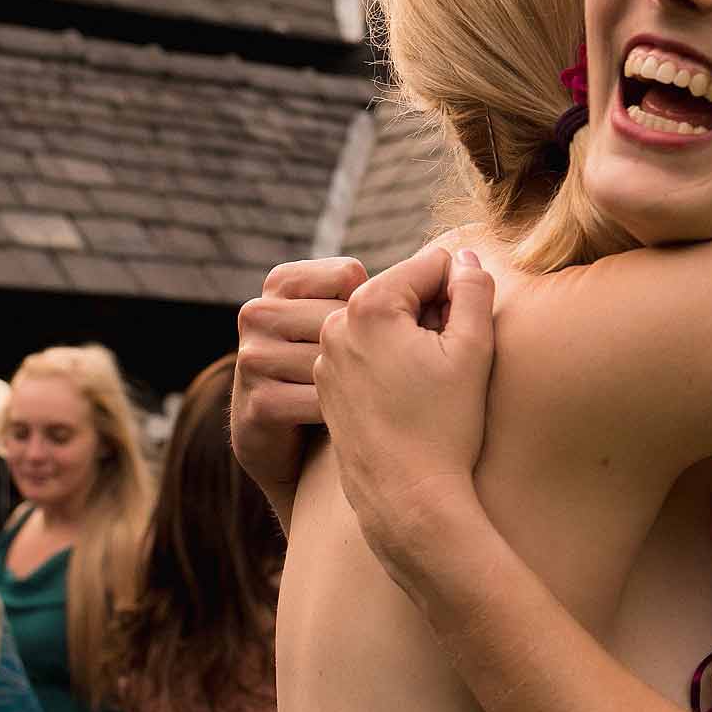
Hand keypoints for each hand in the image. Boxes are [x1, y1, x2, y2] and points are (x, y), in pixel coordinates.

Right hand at [232, 258, 366, 498]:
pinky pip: (321, 400)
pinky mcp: (259, 404)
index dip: (382, 306)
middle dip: (376, 345)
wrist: (300, 453)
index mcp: (283, 281)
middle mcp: (259, 313)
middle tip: (381, 372)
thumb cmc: (348, 377)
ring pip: (334, 359)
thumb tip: (457, 258)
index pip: (348, 273)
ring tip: (365, 394)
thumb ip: (390, 284)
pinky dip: (343, 413)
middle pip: (345, 316)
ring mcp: (254, 358)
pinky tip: (345, 419)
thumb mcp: (358, 320)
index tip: (380, 332)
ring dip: (360, 382)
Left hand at [315, 247, 495, 583]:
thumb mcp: (473, 350)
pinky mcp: (326, 386)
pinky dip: (389, 365)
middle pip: (403, 292)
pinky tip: (406, 403)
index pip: (431, 265)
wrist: (406, 499)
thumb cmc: (444, 427)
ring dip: (412, 340)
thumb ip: (473, 290)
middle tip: (447, 366)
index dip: (460, 296)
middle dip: (432, 316)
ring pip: (384, 324)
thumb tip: (463, 259)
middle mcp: (336, 323)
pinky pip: (366, 354)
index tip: (463, 339)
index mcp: (368, 305)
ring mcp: (325, 357)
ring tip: (427, 387)